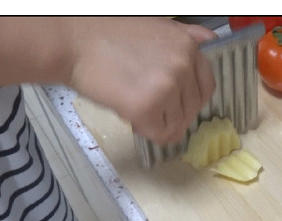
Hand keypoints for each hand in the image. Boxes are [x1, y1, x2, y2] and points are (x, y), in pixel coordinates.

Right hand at [67, 18, 216, 144]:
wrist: (72, 41)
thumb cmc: (107, 32)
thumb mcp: (156, 26)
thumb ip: (186, 36)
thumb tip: (209, 41)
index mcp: (188, 47)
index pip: (206, 88)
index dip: (188, 100)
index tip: (174, 103)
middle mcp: (183, 66)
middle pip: (192, 110)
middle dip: (172, 114)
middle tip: (148, 106)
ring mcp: (166, 87)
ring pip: (176, 125)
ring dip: (158, 123)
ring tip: (134, 106)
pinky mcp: (146, 107)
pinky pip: (158, 134)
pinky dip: (145, 130)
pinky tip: (129, 114)